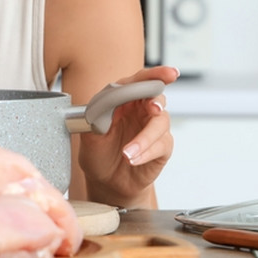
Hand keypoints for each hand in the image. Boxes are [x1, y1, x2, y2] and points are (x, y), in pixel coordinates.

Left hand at [78, 65, 178, 207]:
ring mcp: (153, 128)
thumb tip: (102, 107)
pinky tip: (132, 159)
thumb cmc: (98, 154)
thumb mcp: (88, 136)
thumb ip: (95, 118)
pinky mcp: (161, 147)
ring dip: (144, 139)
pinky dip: (146, 152)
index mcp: (124, 99)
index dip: (155, 74)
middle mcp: (141, 110)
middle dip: (157, 100)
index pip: (140, 81)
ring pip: (160, 123)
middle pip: (157, 95)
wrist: (106, 183)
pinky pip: (160, 144)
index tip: (168, 74)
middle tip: (153, 108)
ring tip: (126, 153)